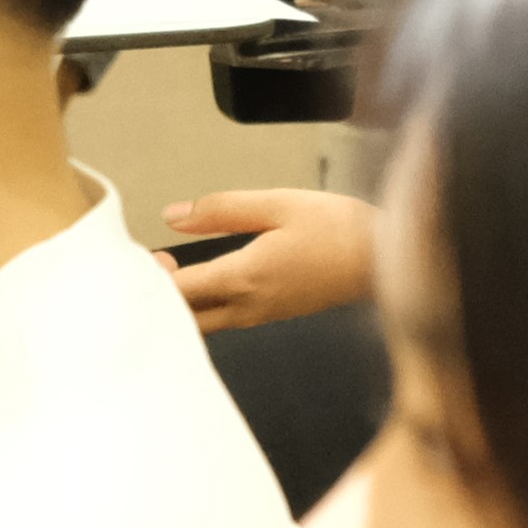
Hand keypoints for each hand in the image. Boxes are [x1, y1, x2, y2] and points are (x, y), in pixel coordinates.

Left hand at [167, 188, 376, 330]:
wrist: (383, 257)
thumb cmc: (338, 228)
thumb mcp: (277, 204)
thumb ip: (221, 210)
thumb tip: (175, 216)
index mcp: (245, 278)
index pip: (179, 292)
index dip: (152, 278)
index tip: (144, 255)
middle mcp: (248, 306)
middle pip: (185, 318)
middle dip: (160, 298)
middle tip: (153, 267)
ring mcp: (261, 315)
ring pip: (205, 324)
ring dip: (183, 304)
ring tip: (172, 272)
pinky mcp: (273, 314)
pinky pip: (226, 319)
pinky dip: (205, 306)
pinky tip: (204, 282)